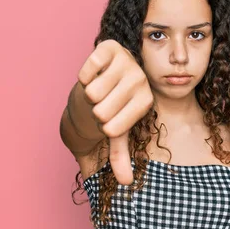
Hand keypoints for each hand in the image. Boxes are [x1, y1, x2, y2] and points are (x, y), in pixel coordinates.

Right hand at [77, 39, 153, 184]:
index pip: (113, 127)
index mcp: (146, 101)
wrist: (101, 80)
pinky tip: (93, 73)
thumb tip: (126, 182)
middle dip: (95, 109)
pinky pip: (87, 69)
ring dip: (88, 93)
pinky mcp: (110, 47)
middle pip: (100, 109)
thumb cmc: (110, 109)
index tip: (109, 119)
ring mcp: (127, 61)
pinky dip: (83, 75)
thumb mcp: (117, 132)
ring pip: (92, 91)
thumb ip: (120, 156)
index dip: (103, 127)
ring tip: (99, 88)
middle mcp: (141, 79)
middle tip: (103, 102)